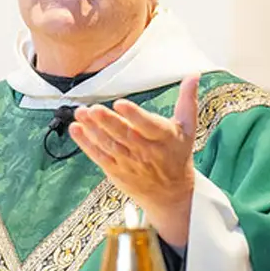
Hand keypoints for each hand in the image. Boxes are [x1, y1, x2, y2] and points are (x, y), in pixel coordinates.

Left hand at [68, 75, 199, 247]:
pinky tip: (76, 129)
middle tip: (94, 109)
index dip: (134, 115)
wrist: (171, 194)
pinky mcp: (115, 170)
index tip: (120, 103)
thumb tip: (193, 75)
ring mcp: (129, 162)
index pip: (149, 126)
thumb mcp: (188, 128)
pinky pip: (99, 155)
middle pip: (124, 135)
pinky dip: (86, 143)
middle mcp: (146, 151)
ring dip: (92, 129)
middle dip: (108, 122)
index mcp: (164, 138)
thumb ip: (187, 100)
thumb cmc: (178, 155)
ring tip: (81, 113)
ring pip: (109, 144)